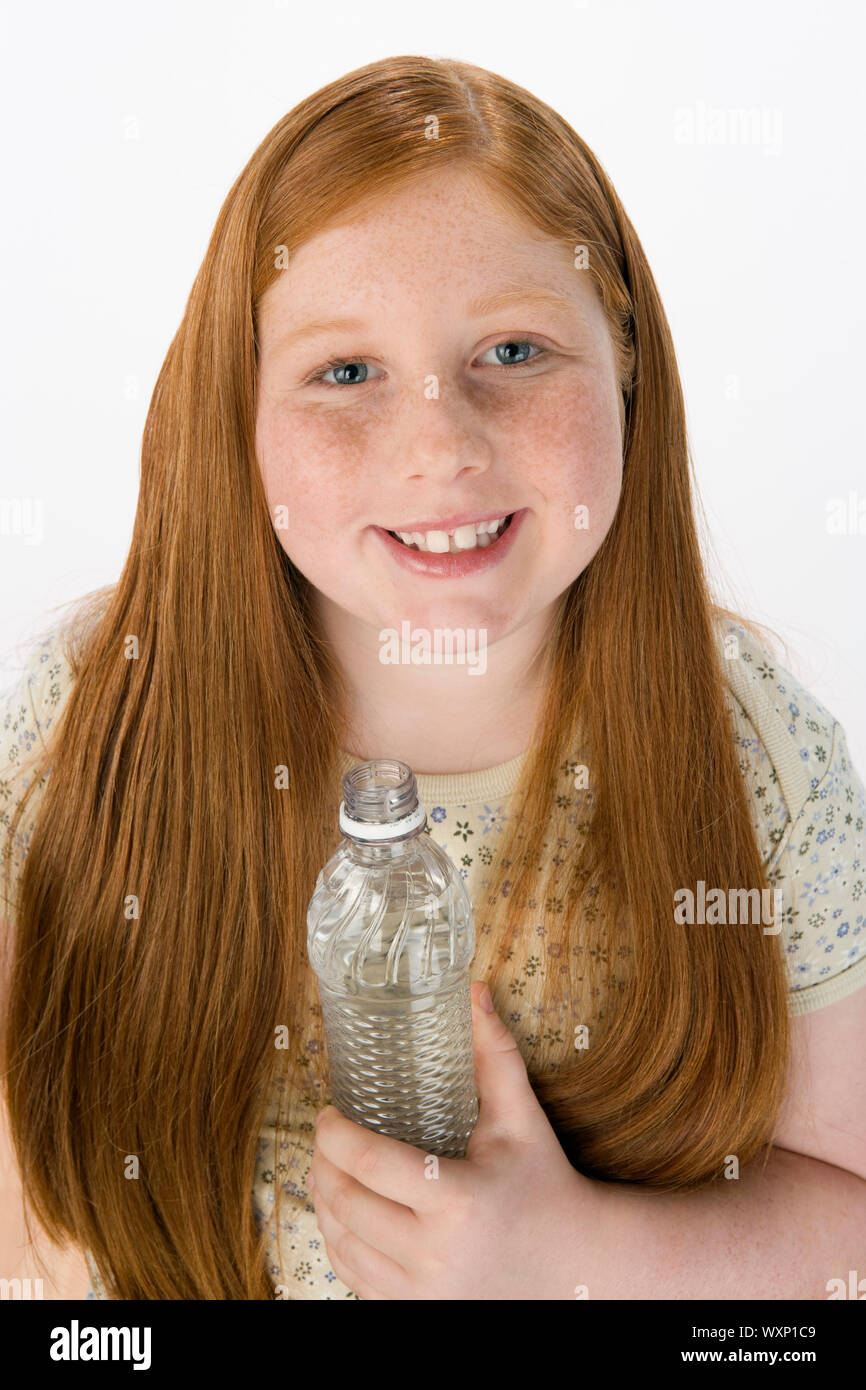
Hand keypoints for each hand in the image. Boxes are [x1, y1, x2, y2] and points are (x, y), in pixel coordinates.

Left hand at [308, 979, 610, 1298]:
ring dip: (323, 1203)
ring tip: (328, 1169)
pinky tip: (343, 1213)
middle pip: (346, 1203)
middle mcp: (434, 1253)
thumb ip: (495, 1054)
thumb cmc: (544, 1183)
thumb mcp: (522, 1119)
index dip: (335, 1136)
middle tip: (324, 1136)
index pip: (370, 1164)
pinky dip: (338, 1243)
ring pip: (341, 1244)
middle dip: (322, 1164)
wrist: (574, 1265)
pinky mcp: (416, 1312)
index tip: (328, 1114)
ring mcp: (423, 1291)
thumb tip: (475, 991)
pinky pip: (353, 1278)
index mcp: (458, 1201)